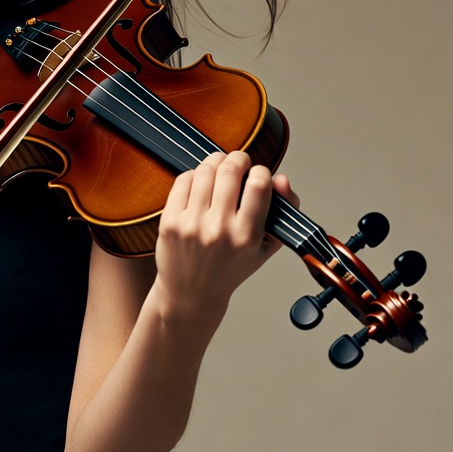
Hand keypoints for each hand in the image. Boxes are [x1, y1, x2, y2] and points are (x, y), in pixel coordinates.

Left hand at [155, 151, 297, 321]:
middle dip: (238, 158)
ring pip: (205, 171)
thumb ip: (282, 211)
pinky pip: (183, 181)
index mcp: (247, 236)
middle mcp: (219, 229)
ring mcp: (191, 224)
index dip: (261, 171)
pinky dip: (194, 174)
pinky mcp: (170, 221)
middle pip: (230, 171)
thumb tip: (281, 178)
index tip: (258, 174)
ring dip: (216, 161)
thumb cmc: (231, 267)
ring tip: (220, 167)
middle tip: (239, 161)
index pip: (259, 185)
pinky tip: (200, 182)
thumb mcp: (266, 246)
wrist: (192, 293)